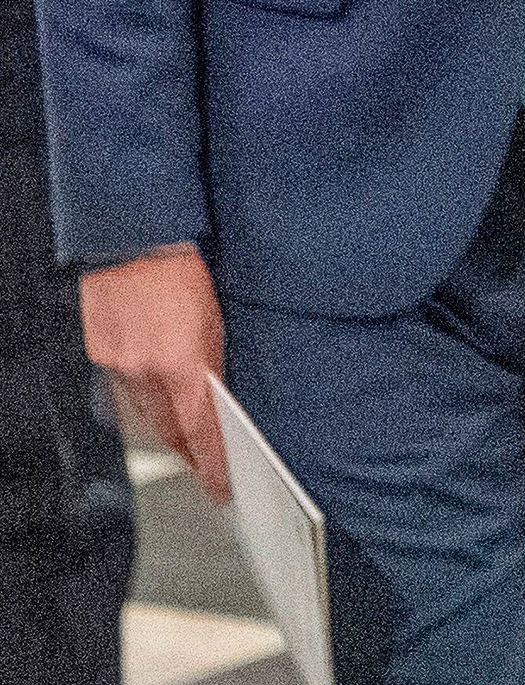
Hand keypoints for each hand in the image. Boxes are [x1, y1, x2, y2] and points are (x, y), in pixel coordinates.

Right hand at [81, 243, 230, 501]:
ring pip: (144, 411)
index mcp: (182, 361)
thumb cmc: (182, 272)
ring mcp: (118, 364)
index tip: (222, 484)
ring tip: (183, 436)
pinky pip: (123, 388)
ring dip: (165, 425)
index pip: (201, 429)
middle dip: (187, 450)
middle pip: (168, 429)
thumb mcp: (214, 318)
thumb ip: (212, 362)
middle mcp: (146, 370)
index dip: (212, 462)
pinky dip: (140, 395)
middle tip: (204, 465)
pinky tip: (152, 395)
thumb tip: (215, 397)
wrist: (134, 241)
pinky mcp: (100, 354)